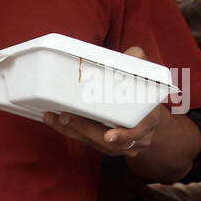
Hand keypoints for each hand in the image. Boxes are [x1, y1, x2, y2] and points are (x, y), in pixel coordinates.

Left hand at [42, 46, 164, 156]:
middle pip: (106, 140)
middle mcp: (135, 139)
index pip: (137, 132)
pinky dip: (69, 131)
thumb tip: (132, 53)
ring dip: (70, 130)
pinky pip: (85, 140)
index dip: (124, 135)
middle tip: (65, 117)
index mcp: (148, 122)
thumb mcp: (148, 80)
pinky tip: (54, 121)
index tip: (108, 136)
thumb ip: (140, 65)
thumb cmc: (145, 96)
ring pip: (92, 141)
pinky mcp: (104, 147)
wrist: (148, 120)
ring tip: (52, 118)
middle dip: (83, 128)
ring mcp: (119, 147)